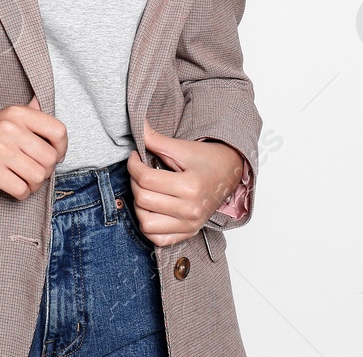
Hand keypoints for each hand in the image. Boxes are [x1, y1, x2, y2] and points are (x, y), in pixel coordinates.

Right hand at [0, 95, 65, 199]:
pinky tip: (14, 186)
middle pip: (50, 158)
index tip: (53, 155)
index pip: (58, 131)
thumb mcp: (6, 119)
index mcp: (16, 113)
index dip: (62, 148)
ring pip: (38, 176)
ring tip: (24, 180)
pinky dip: (22, 193)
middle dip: (46, 171)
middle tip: (34, 171)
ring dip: (34, 185)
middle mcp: (9, 128)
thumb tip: (40, 100)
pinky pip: (21, 190)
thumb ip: (28, 113)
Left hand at [126, 117, 244, 245]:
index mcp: (190, 186)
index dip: (133, 164)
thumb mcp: (182, 147)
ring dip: (139, 205)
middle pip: (143, 199)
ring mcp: (190, 224)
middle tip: (140, 171)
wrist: (229, 174)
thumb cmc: (207, 160)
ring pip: (146, 223)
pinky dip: (149, 226)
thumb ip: (156, 139)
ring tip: (146, 190)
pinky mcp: (189, 232)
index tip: (135, 157)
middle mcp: (191, 210)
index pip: (145, 179)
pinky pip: (157, 239)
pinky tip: (151, 209)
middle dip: (134, 181)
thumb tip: (137, 125)